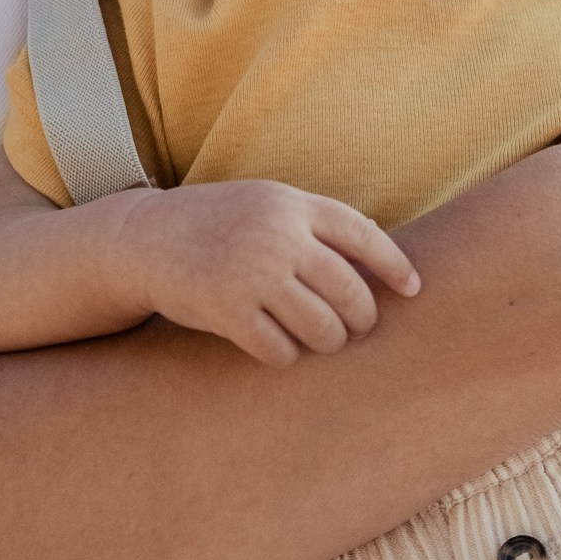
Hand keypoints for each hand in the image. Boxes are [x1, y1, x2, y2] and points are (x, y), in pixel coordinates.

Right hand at [125, 181, 418, 364]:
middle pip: (350, 291)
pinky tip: (281, 349)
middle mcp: (277, 237)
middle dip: (362, 318)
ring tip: (324, 341)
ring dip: (330, 342)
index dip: (395, 265)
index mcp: (292, 205)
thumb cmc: (218, 224)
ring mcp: (252, 275)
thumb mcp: (267, 204)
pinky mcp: (227, 311)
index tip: (414, 290)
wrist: (146, 239)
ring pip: (322, 328)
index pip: (363, 235)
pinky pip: (281, 350)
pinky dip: (288, 355)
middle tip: (358, 329)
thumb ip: (314, 223)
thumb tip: (378, 252)